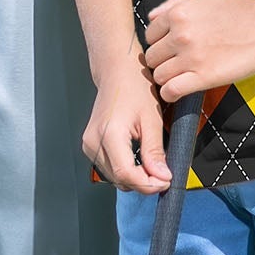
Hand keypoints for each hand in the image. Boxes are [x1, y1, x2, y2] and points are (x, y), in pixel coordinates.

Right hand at [82, 62, 170, 193]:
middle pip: (120, 179)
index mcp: (109, 133)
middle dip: (144, 182)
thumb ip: (155, 152)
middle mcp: (94, 141)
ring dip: (135, 177)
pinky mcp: (90, 144)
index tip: (166, 181)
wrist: (116, 70)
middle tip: (163, 172)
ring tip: (151, 162)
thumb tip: (161, 177)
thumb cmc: (134, 86)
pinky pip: (109, 168)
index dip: (149, 184)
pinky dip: (126, 169)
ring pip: (115, 177)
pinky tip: (138, 158)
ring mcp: (89, 143)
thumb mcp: (151, 119)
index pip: (127, 175)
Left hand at [143, 0, 254, 102]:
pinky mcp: (204, 77)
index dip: (159, 43)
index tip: (169, 49)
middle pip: (152, 57)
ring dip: (166, 78)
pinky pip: (172, 91)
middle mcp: (180, 35)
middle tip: (175, 63)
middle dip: (161, 61)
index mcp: (177, 13)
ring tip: (179, 77)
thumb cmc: (239, 6)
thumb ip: (175, 0)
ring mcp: (191, 57)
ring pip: (159, 75)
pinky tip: (178, 90)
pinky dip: (170, 93)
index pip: (149, 35)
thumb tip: (152, 17)